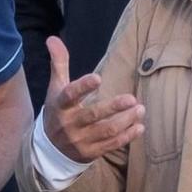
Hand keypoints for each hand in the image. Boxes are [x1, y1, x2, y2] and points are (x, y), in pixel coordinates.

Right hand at [41, 35, 143, 162]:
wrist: (51, 149)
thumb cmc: (58, 111)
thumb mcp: (55, 88)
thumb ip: (59, 63)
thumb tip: (53, 38)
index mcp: (60, 106)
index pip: (70, 95)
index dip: (83, 87)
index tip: (98, 78)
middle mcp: (69, 124)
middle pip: (92, 116)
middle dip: (113, 107)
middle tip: (132, 99)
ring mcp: (80, 140)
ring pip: (106, 131)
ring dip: (125, 121)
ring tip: (140, 109)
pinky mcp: (91, 152)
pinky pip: (111, 145)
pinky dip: (127, 137)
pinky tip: (139, 126)